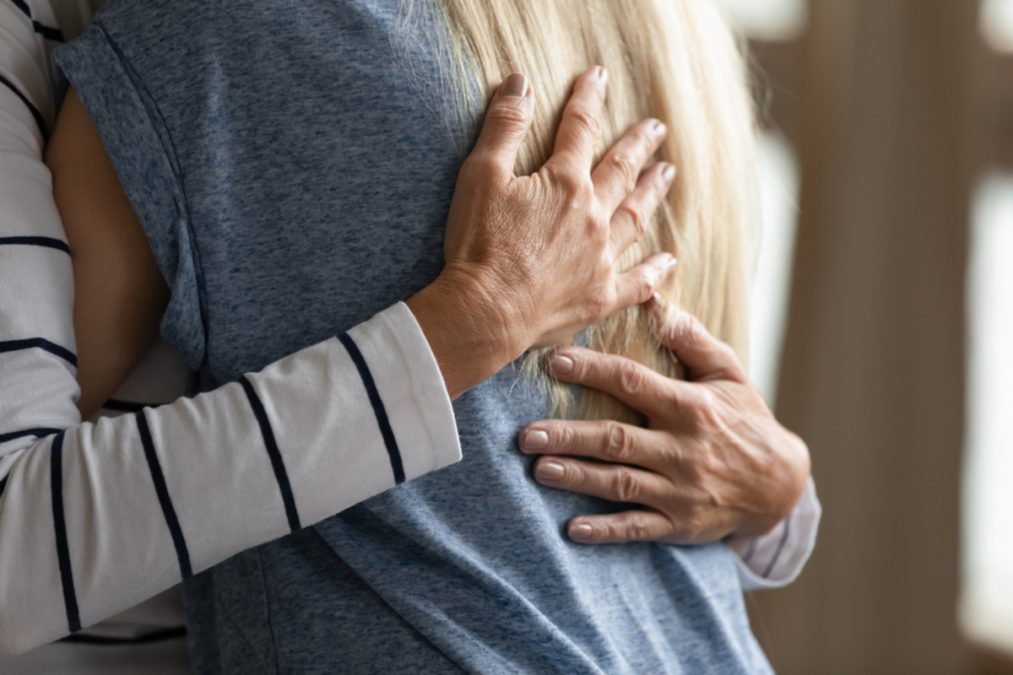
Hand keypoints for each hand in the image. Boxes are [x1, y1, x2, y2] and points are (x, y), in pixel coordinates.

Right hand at [408, 68, 676, 397]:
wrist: (486, 312)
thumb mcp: (481, 175)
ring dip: (651, 193)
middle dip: (638, 145)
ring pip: (636, 217)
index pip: (579, 130)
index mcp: (565, 184)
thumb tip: (521, 83)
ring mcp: (602, 259)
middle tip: (656, 129)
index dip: (588, 99)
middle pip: (621, 171)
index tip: (598, 76)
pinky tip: (667, 260)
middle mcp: (593, 217)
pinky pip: (638, 282)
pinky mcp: (600, 296)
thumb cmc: (479, 245)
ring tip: (666, 174)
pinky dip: (655, 270)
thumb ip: (504, 127)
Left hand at [517, 293, 810, 544]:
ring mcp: (680, 490)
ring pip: (620, 483)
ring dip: (577, 476)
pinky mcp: (679, 524)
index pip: (632, 383)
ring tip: (539, 469)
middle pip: (616, 439)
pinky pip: (637, 528)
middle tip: (525, 434)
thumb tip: (654, 299)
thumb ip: (691, 339)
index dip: (592, 371)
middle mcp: (682, 449)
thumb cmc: (746, 420)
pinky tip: (572, 528)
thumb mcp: (728, 375)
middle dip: (568, 435)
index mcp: (690, 407)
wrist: (782, 484)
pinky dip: (605, 530)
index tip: (554, 361)